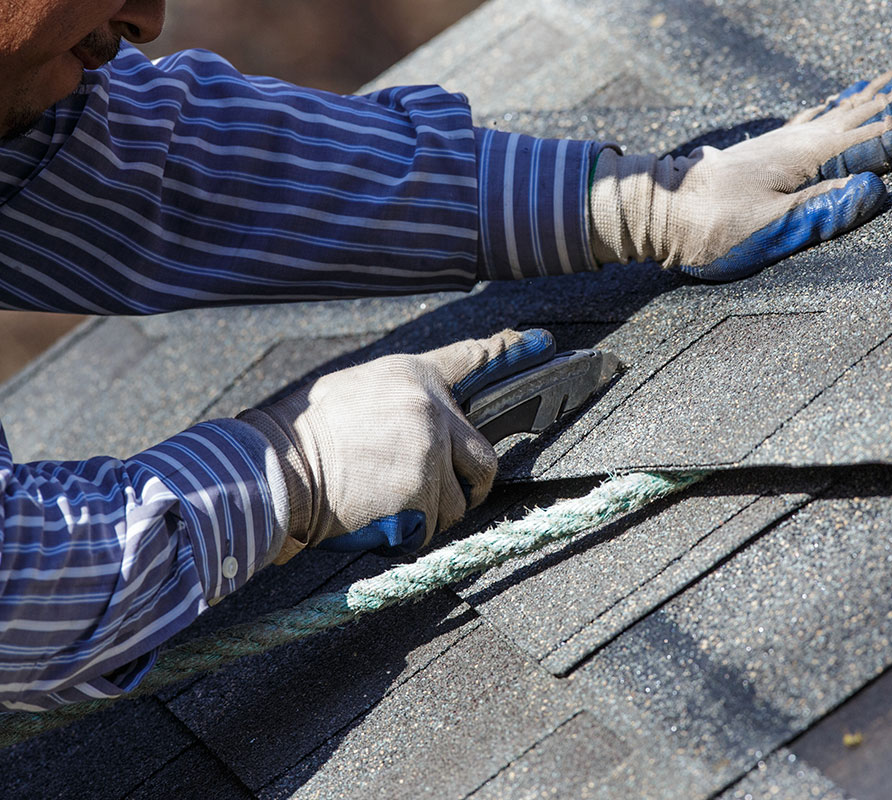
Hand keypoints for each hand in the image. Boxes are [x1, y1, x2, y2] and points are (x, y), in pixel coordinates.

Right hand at [238, 329, 555, 562]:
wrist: (274, 470)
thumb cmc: (309, 434)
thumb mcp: (358, 389)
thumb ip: (403, 397)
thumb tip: (431, 410)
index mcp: (412, 376)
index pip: (473, 358)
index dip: (509, 352)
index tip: (543, 343)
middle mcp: (430, 409)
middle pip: (485, 456)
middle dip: (470, 483)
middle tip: (442, 492)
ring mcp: (429, 451)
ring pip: (461, 499)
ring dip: (436, 511)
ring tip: (392, 502)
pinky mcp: (421, 491)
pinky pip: (436, 524)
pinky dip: (415, 531)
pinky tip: (383, 516)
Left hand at [589, 59, 891, 280]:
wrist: (660, 210)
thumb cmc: (711, 229)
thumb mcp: (766, 232)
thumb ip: (822, 212)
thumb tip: (877, 192)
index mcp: (812, 159)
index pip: (886, 139)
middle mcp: (807, 138)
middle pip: (883, 107)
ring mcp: (794, 137)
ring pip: (861, 101)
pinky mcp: (781, 143)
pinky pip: (834, 108)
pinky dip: (863, 94)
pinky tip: (870, 90)